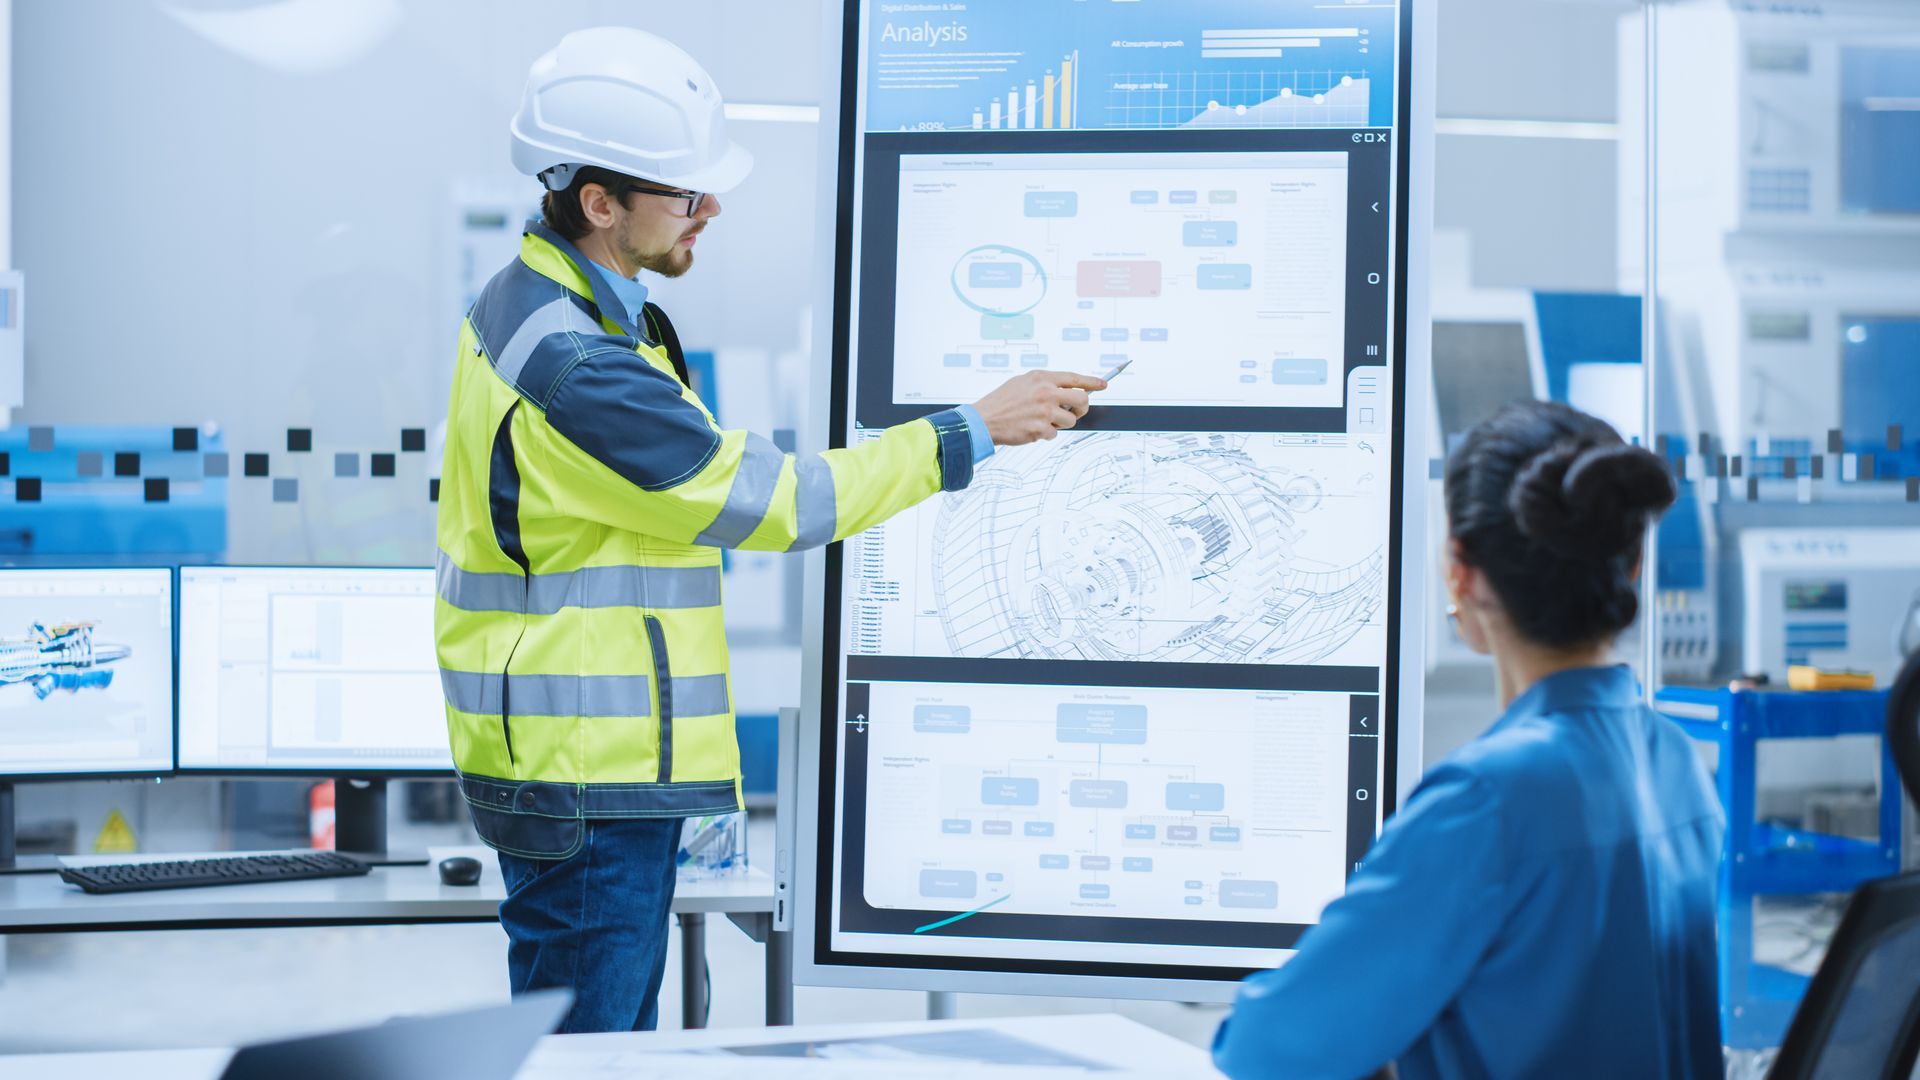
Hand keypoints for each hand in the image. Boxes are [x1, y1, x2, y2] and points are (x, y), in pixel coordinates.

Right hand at [970, 370, 1108, 445]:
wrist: (984, 419)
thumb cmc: (1002, 401)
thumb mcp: (1023, 382)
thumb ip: (1045, 383)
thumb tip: (1068, 389)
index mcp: (1042, 378)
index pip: (1074, 378)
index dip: (1092, 382)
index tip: (1103, 384)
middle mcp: (1046, 392)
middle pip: (1082, 400)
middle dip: (1082, 408)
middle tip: (1075, 412)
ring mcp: (1045, 411)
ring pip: (1071, 420)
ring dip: (1061, 424)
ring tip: (1042, 421)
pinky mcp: (1041, 429)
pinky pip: (1055, 433)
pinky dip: (1045, 433)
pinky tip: (1031, 428)